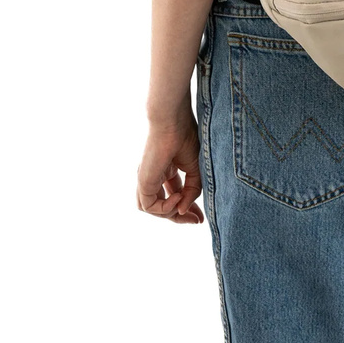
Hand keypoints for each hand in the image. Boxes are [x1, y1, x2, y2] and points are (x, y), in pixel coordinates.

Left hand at [136, 102, 204, 223]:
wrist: (173, 121)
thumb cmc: (186, 138)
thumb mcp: (196, 169)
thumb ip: (192, 191)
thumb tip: (183, 211)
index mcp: (166, 171)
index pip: (174, 196)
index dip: (187, 208)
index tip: (200, 218)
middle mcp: (154, 177)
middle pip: (163, 206)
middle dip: (180, 217)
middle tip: (197, 221)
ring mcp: (146, 180)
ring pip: (152, 209)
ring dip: (170, 214)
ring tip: (184, 207)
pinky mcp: (143, 181)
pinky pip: (148, 206)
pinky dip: (163, 208)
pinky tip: (177, 197)